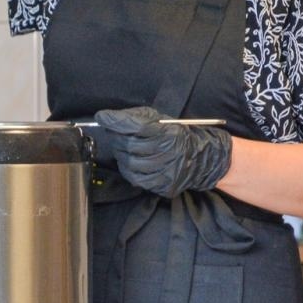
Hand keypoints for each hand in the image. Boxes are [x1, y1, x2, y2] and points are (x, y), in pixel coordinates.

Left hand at [94, 107, 231, 199]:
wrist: (200, 159)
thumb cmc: (176, 135)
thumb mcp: (160, 119)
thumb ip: (136, 117)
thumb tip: (107, 118)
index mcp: (168, 132)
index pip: (136, 126)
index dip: (116, 121)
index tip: (102, 117)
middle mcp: (168, 152)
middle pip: (129, 145)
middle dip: (118, 137)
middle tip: (117, 133)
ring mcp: (165, 171)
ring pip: (129, 162)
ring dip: (122, 153)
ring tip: (127, 148)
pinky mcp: (162, 185)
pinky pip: (135, 178)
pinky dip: (128, 169)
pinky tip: (132, 161)